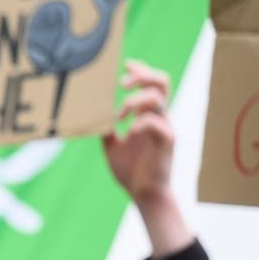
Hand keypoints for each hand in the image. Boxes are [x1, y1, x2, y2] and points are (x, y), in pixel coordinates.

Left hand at [102, 59, 174, 208]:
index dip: (141, 70)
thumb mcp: (112, 146)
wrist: (144, 195)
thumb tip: (91, 116)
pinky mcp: (167, 141)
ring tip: (119, 116)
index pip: (151, 83)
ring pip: (158, 98)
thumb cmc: (131, 171)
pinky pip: (155, 123)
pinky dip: (139, 124)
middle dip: (142, 76)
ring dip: (135, 101)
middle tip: (122, 84)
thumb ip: (106, 129)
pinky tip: (128, 134)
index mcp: (148, 116)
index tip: (125, 64)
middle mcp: (160, 117)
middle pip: (161, 82)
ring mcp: (165, 127)